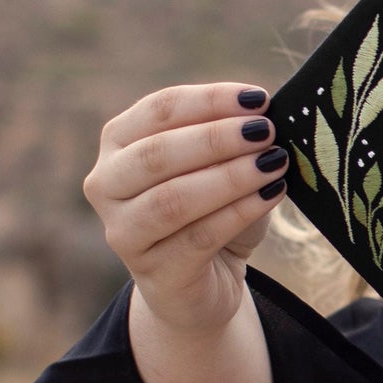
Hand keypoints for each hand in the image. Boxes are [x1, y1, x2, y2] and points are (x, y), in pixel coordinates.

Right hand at [84, 83, 289, 336]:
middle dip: (217, 138)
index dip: (210, 100)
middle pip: (157, 153)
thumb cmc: (214, 210)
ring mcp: (122, 231)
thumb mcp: (220, 166)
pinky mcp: (153, 270)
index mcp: (119, 142)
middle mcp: (107, 183)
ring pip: (173, 199)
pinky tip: (272, 194)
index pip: (159, 110)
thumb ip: (233, 137)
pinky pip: (198, 237)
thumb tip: (268, 115)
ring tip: (275, 163)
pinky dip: (239, 212)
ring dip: (230, 177)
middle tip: (266, 131)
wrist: (206, 283)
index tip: (259, 99)